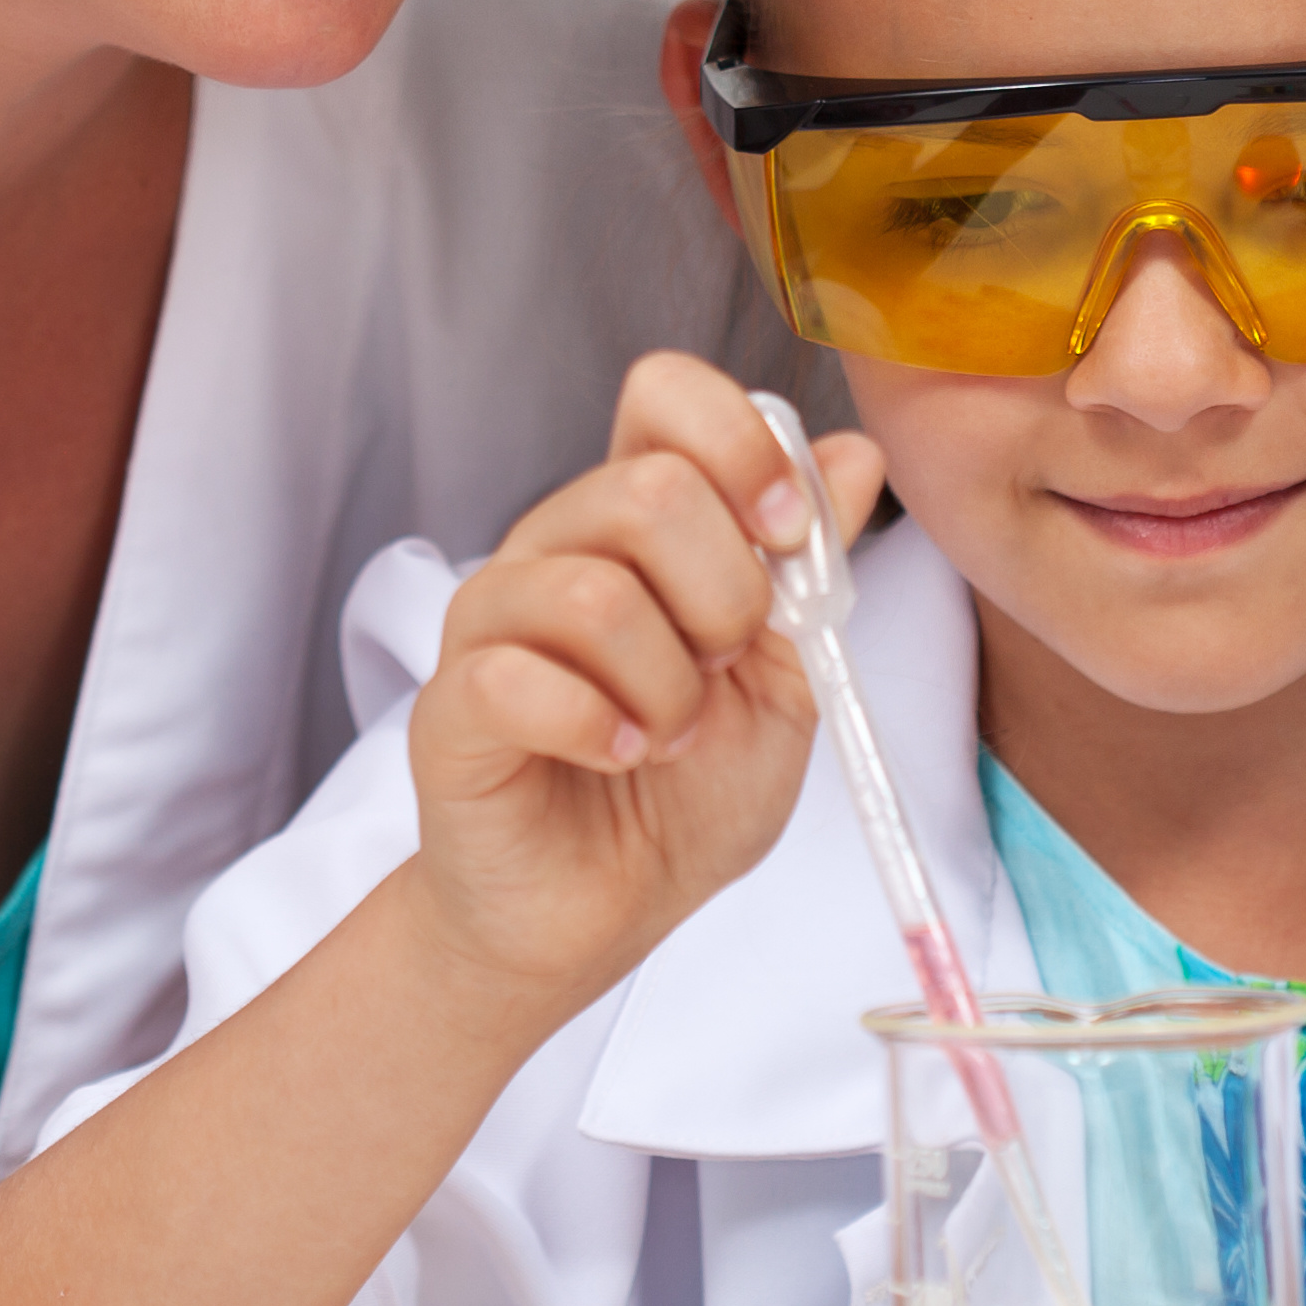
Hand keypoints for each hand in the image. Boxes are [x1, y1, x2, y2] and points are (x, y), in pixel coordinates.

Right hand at [401, 353, 887, 1014]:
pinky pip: (521, 678)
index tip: (787, 534)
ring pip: (592, 592)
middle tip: (721, 671)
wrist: (604, 912)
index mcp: (636, 519)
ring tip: (671, 735)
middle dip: (724, 597)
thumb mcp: (787, 679)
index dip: (741, 444)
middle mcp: (554, 544)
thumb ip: (813, 571)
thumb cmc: (686, 792)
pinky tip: (622, 758)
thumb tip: (854, 455)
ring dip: (668, 686)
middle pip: (647, 488)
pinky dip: (602, 730)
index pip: (665, 393)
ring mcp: (491, 620)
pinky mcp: (451, 705)